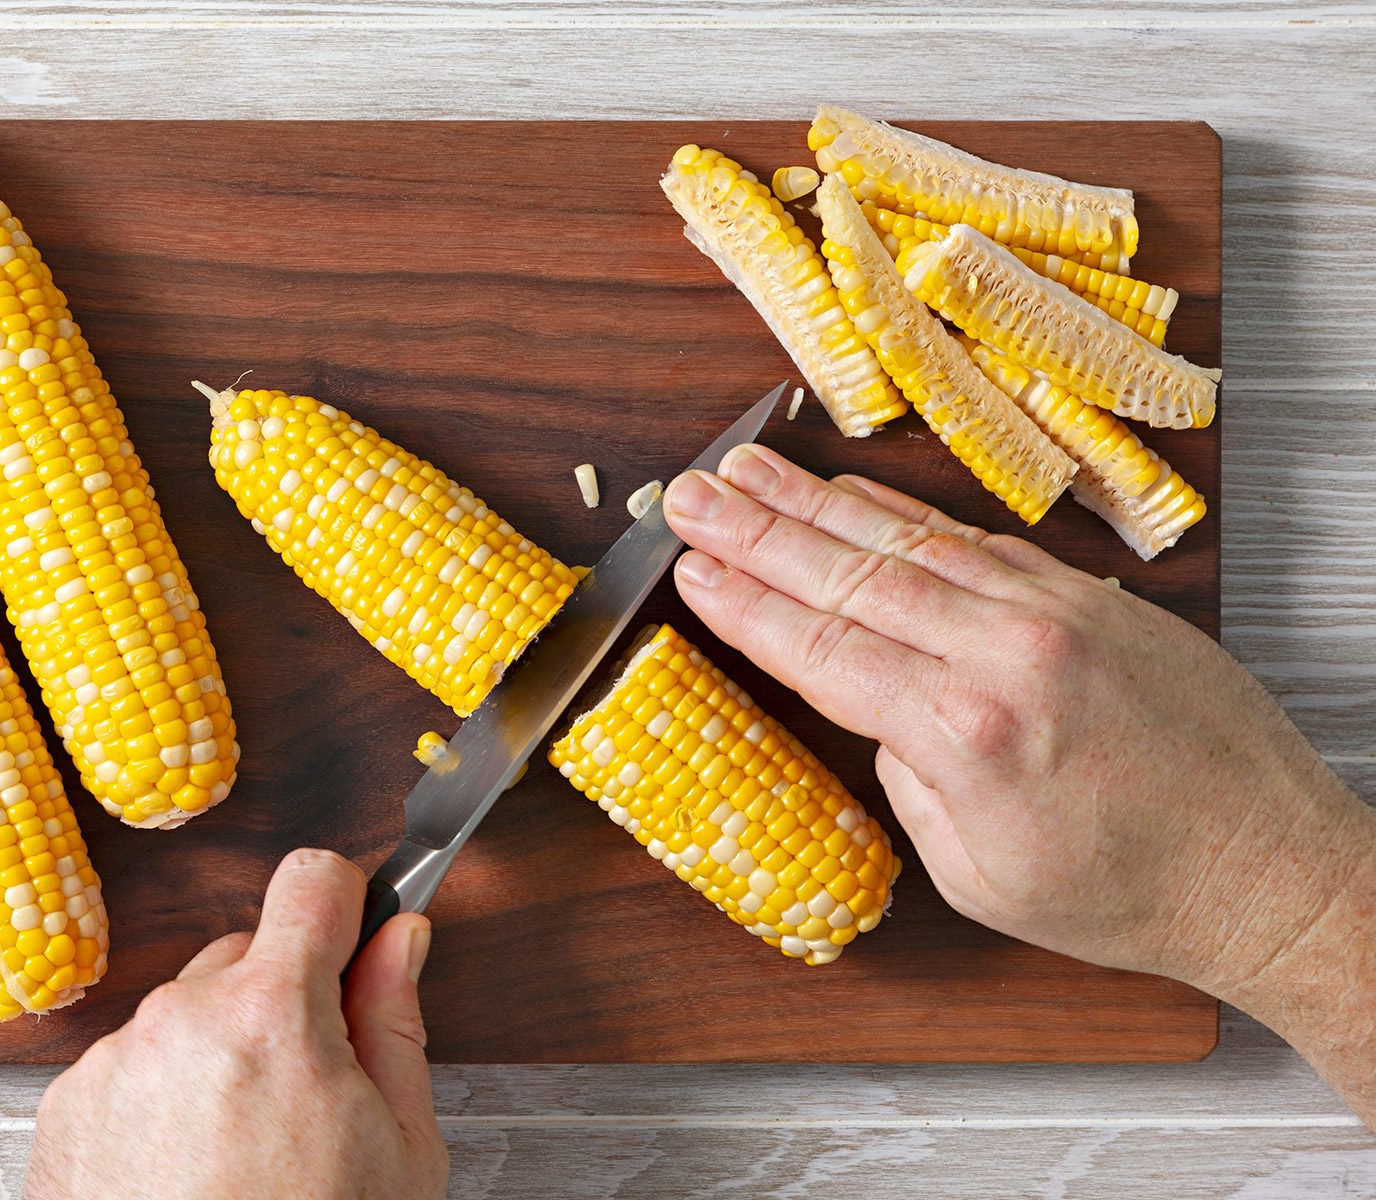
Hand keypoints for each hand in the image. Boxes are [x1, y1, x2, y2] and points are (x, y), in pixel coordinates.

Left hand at [27, 849, 446, 1198]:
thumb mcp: (401, 1150)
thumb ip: (396, 1022)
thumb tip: (402, 940)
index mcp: (273, 1014)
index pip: (312, 881)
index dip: (347, 901)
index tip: (354, 929)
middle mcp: (179, 1020)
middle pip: (246, 953)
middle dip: (283, 999)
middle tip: (309, 1091)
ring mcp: (113, 1063)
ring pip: (184, 1010)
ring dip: (217, 1049)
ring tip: (243, 1150)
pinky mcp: (64, 1108)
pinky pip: (129, 1064)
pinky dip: (160, 1097)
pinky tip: (189, 1168)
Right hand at [661, 447, 1373, 1121]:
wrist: (1267, 867)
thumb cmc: (1131, 893)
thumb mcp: (978, 874)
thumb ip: (908, 779)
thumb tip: (878, 710)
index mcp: (966, 733)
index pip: (823, 649)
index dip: (747, 605)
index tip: (692, 569)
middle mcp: (1007, 652)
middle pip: (850, 575)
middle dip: (757, 531)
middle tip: (692, 494)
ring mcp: (1052, 612)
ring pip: (906, 542)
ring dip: (815, 504)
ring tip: (748, 471)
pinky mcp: (1087, 597)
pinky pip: (972, 540)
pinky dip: (902, 514)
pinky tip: (850, 495)